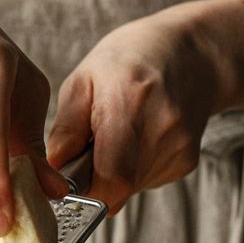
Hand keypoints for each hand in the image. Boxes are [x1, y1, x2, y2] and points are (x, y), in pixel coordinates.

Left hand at [47, 0, 243, 213]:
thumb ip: (66, 128)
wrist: (190, 53)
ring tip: (118, 135)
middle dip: (96, 180)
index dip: (87, 190)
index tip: (73, 175)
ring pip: (131, 188)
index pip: (111, 179)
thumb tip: (53, 168)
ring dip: (114, 174)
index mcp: (130, 105)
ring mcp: (179, 149)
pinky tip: (138, 138)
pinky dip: (134, 170)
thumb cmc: (128, 61)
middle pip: (119, 189)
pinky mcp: (186, 162)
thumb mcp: (84, 80)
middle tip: (92, 148)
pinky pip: (147, 181)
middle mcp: (162, 131)